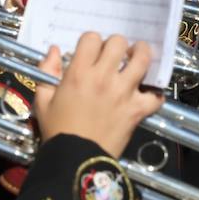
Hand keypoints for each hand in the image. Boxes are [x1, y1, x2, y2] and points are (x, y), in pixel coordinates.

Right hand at [33, 35, 164, 156]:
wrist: (75, 160)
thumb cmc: (57, 130)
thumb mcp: (42, 100)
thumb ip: (47, 71)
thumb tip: (54, 50)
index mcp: (79, 73)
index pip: (92, 38)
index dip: (92, 42)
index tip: (92, 52)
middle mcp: (103, 77)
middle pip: (119, 43)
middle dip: (117, 46)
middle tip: (115, 56)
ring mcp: (124, 92)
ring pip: (143, 60)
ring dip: (141, 56)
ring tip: (137, 61)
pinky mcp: (137, 110)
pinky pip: (156, 96)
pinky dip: (155, 94)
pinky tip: (148, 93)